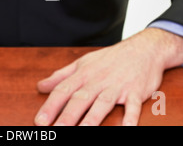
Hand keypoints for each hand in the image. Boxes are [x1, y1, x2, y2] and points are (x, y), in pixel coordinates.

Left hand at [34, 28, 182, 125]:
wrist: (143, 49)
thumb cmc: (109, 59)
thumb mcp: (82, 63)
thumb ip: (61, 76)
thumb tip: (40, 86)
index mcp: (83, 74)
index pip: (63, 90)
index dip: (50, 106)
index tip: (39, 121)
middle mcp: (98, 80)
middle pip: (80, 99)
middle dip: (67, 115)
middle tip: (56, 129)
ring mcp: (117, 86)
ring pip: (103, 103)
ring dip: (92, 118)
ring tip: (82, 132)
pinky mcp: (135, 92)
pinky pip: (133, 106)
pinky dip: (130, 117)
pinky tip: (127, 129)